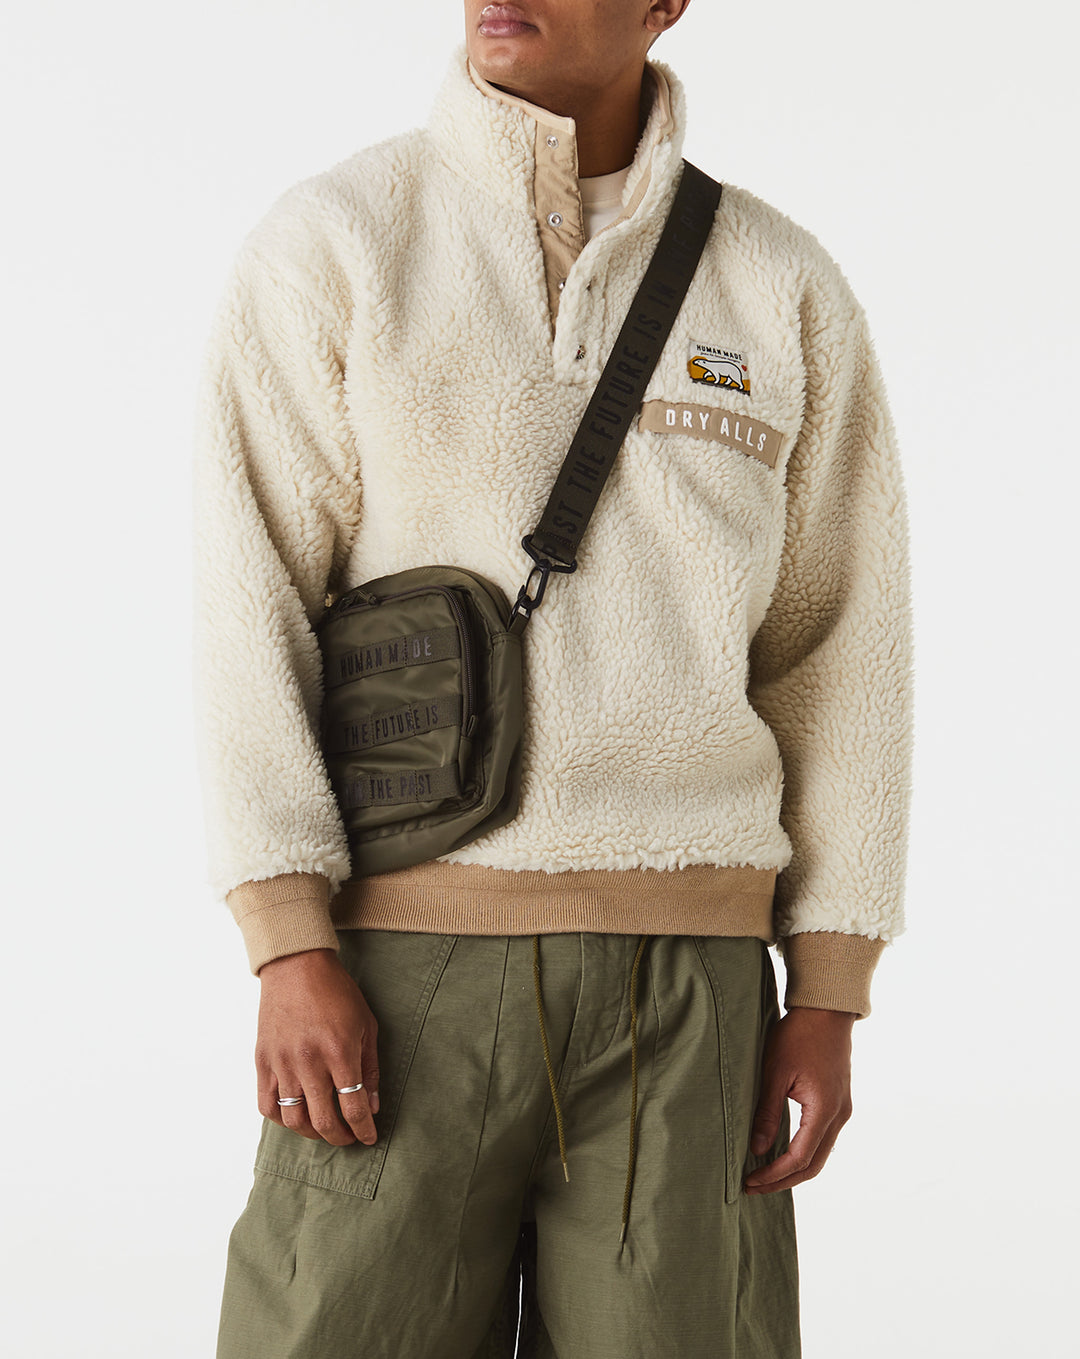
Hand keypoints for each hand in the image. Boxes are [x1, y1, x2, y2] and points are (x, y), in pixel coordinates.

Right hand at [255, 947, 380, 1145]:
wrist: (297, 967)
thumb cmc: (337, 992)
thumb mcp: (366, 1025)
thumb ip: (370, 1068)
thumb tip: (372, 1106)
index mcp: (340, 1052)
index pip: (354, 1108)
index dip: (363, 1130)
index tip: (369, 1138)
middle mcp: (310, 1062)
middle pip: (324, 1121)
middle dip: (340, 1138)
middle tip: (349, 1138)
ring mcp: (283, 1064)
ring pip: (294, 1120)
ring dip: (312, 1133)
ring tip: (324, 1130)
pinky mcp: (263, 1062)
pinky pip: (267, 1105)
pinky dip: (282, 1119)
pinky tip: (297, 1116)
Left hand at [743, 1006, 855, 1194]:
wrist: (826, 1011)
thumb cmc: (798, 1036)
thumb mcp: (775, 1072)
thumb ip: (767, 1113)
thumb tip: (757, 1149)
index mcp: (824, 1111)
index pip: (798, 1159)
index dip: (773, 1175)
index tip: (749, 1182)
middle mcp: (839, 1116)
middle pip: (813, 1165)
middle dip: (782, 1180)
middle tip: (752, 1187)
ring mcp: (842, 1110)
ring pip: (819, 1155)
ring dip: (793, 1169)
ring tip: (764, 1175)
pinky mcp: (839, 1103)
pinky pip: (822, 1139)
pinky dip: (803, 1153)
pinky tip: (781, 1152)